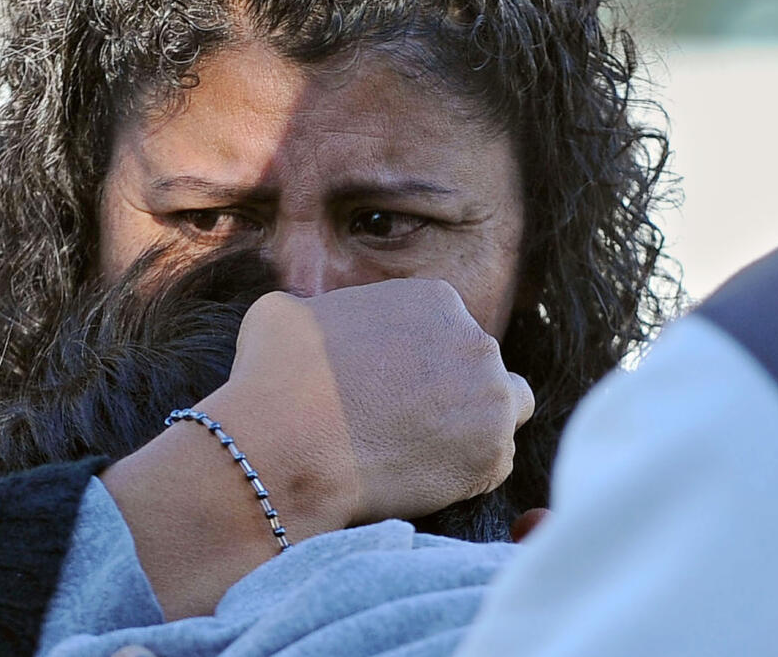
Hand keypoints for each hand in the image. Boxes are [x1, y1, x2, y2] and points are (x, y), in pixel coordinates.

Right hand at [201, 278, 534, 529]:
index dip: (422, 363)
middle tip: (408, 424)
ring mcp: (490, 398)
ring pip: (501, 414)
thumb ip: (326, 310)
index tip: (394, 390)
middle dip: (453, 393)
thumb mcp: (289, 309)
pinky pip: (492, 466)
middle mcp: (475, 341)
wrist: (281, 443)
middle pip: (480, 370)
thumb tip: (315, 322)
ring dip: (473, 429)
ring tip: (422, 453)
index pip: (448, 331)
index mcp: (435, 300)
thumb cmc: (275, 374)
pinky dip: (464, 475)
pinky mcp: (492, 456)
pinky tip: (419, 478)